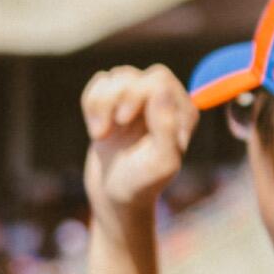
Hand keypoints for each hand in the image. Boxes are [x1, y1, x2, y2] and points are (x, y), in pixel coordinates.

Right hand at [82, 65, 194, 225]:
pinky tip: (95, 130)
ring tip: (99, 134)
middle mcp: (164, 101)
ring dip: (101, 103)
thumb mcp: (160, 162)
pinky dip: (92, 103)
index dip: (136, 93)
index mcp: (182, 112)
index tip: (122, 120)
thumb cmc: (143, 182)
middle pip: (136, 76)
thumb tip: (161, 89)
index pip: (159, 78)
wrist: (115, 197)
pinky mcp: (116, 103)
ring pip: (118, 76)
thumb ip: (166, 127)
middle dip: (117, 97)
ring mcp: (140, 101)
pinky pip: (101, 83)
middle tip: (107, 130)